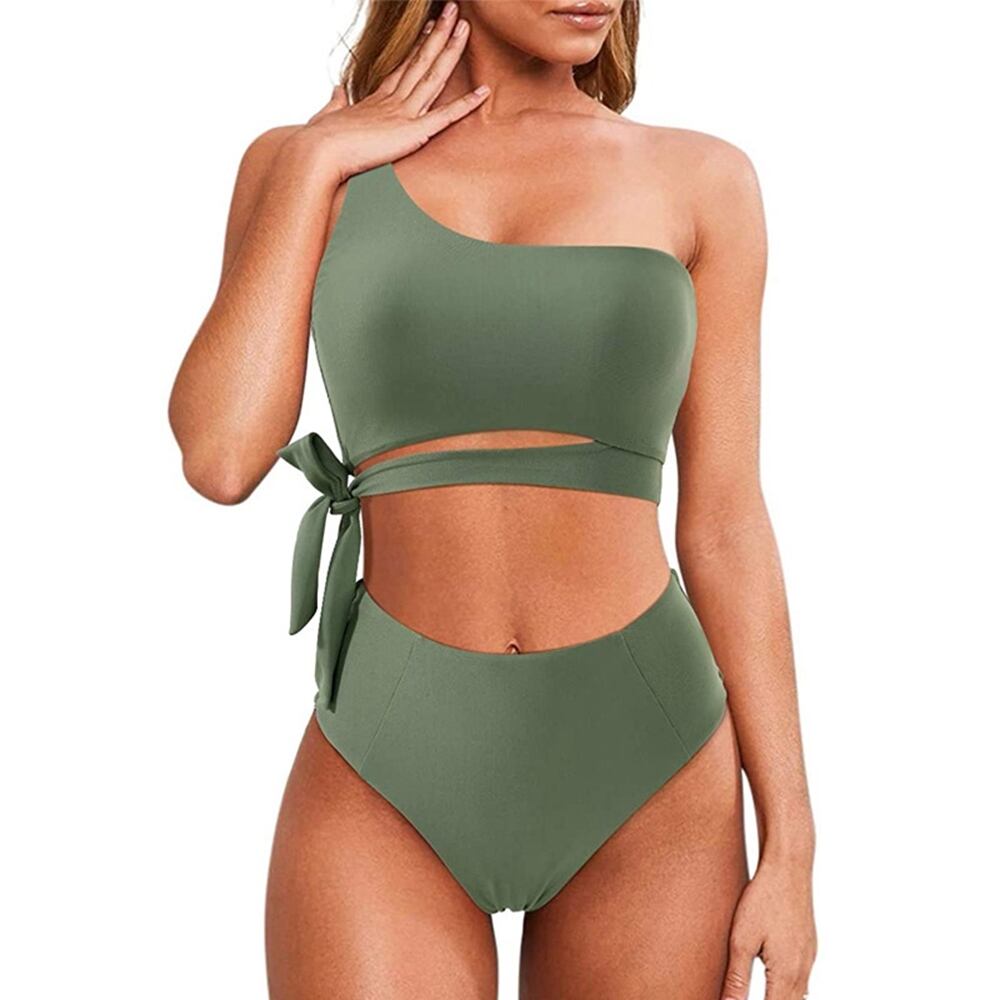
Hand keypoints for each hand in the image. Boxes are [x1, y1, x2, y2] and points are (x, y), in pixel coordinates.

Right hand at [299, 3, 487, 180]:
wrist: (317, 154)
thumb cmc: (318, 142)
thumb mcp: (328, 117)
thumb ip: (336, 104)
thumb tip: (338, 91)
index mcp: (374, 100)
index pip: (403, 68)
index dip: (418, 47)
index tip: (430, 28)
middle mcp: (392, 101)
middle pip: (421, 61)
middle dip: (439, 35)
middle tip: (454, 11)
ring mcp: (403, 114)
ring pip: (433, 76)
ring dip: (450, 51)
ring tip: (465, 26)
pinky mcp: (411, 133)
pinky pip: (444, 117)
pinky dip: (465, 105)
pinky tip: (483, 92)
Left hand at [721, 857, 816, 999]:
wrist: (789, 869)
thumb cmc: (763, 900)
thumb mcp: (742, 940)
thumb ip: (737, 978)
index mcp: (786, 974)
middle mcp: (803, 972)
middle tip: (743, 998)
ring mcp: (809, 959)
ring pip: (798, 997)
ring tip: (762, 995)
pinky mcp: (809, 948)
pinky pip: (802, 982)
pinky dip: (789, 991)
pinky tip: (777, 988)